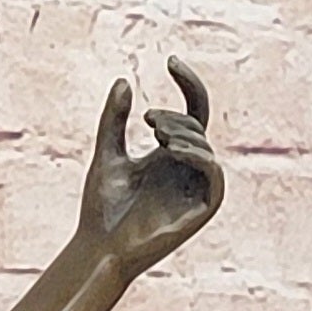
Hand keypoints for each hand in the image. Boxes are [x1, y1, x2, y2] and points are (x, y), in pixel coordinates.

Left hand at [76, 59, 223, 283]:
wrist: (99, 250)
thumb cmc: (101, 210)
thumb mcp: (106, 155)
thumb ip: (114, 120)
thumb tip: (124, 81)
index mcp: (170, 153)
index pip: (192, 109)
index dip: (187, 82)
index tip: (169, 60)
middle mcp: (186, 168)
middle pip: (195, 125)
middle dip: (174, 118)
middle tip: (147, 121)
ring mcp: (195, 187)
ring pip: (204, 146)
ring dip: (183, 133)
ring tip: (156, 135)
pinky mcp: (203, 208)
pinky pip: (213, 174)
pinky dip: (198, 157)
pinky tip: (173, 150)